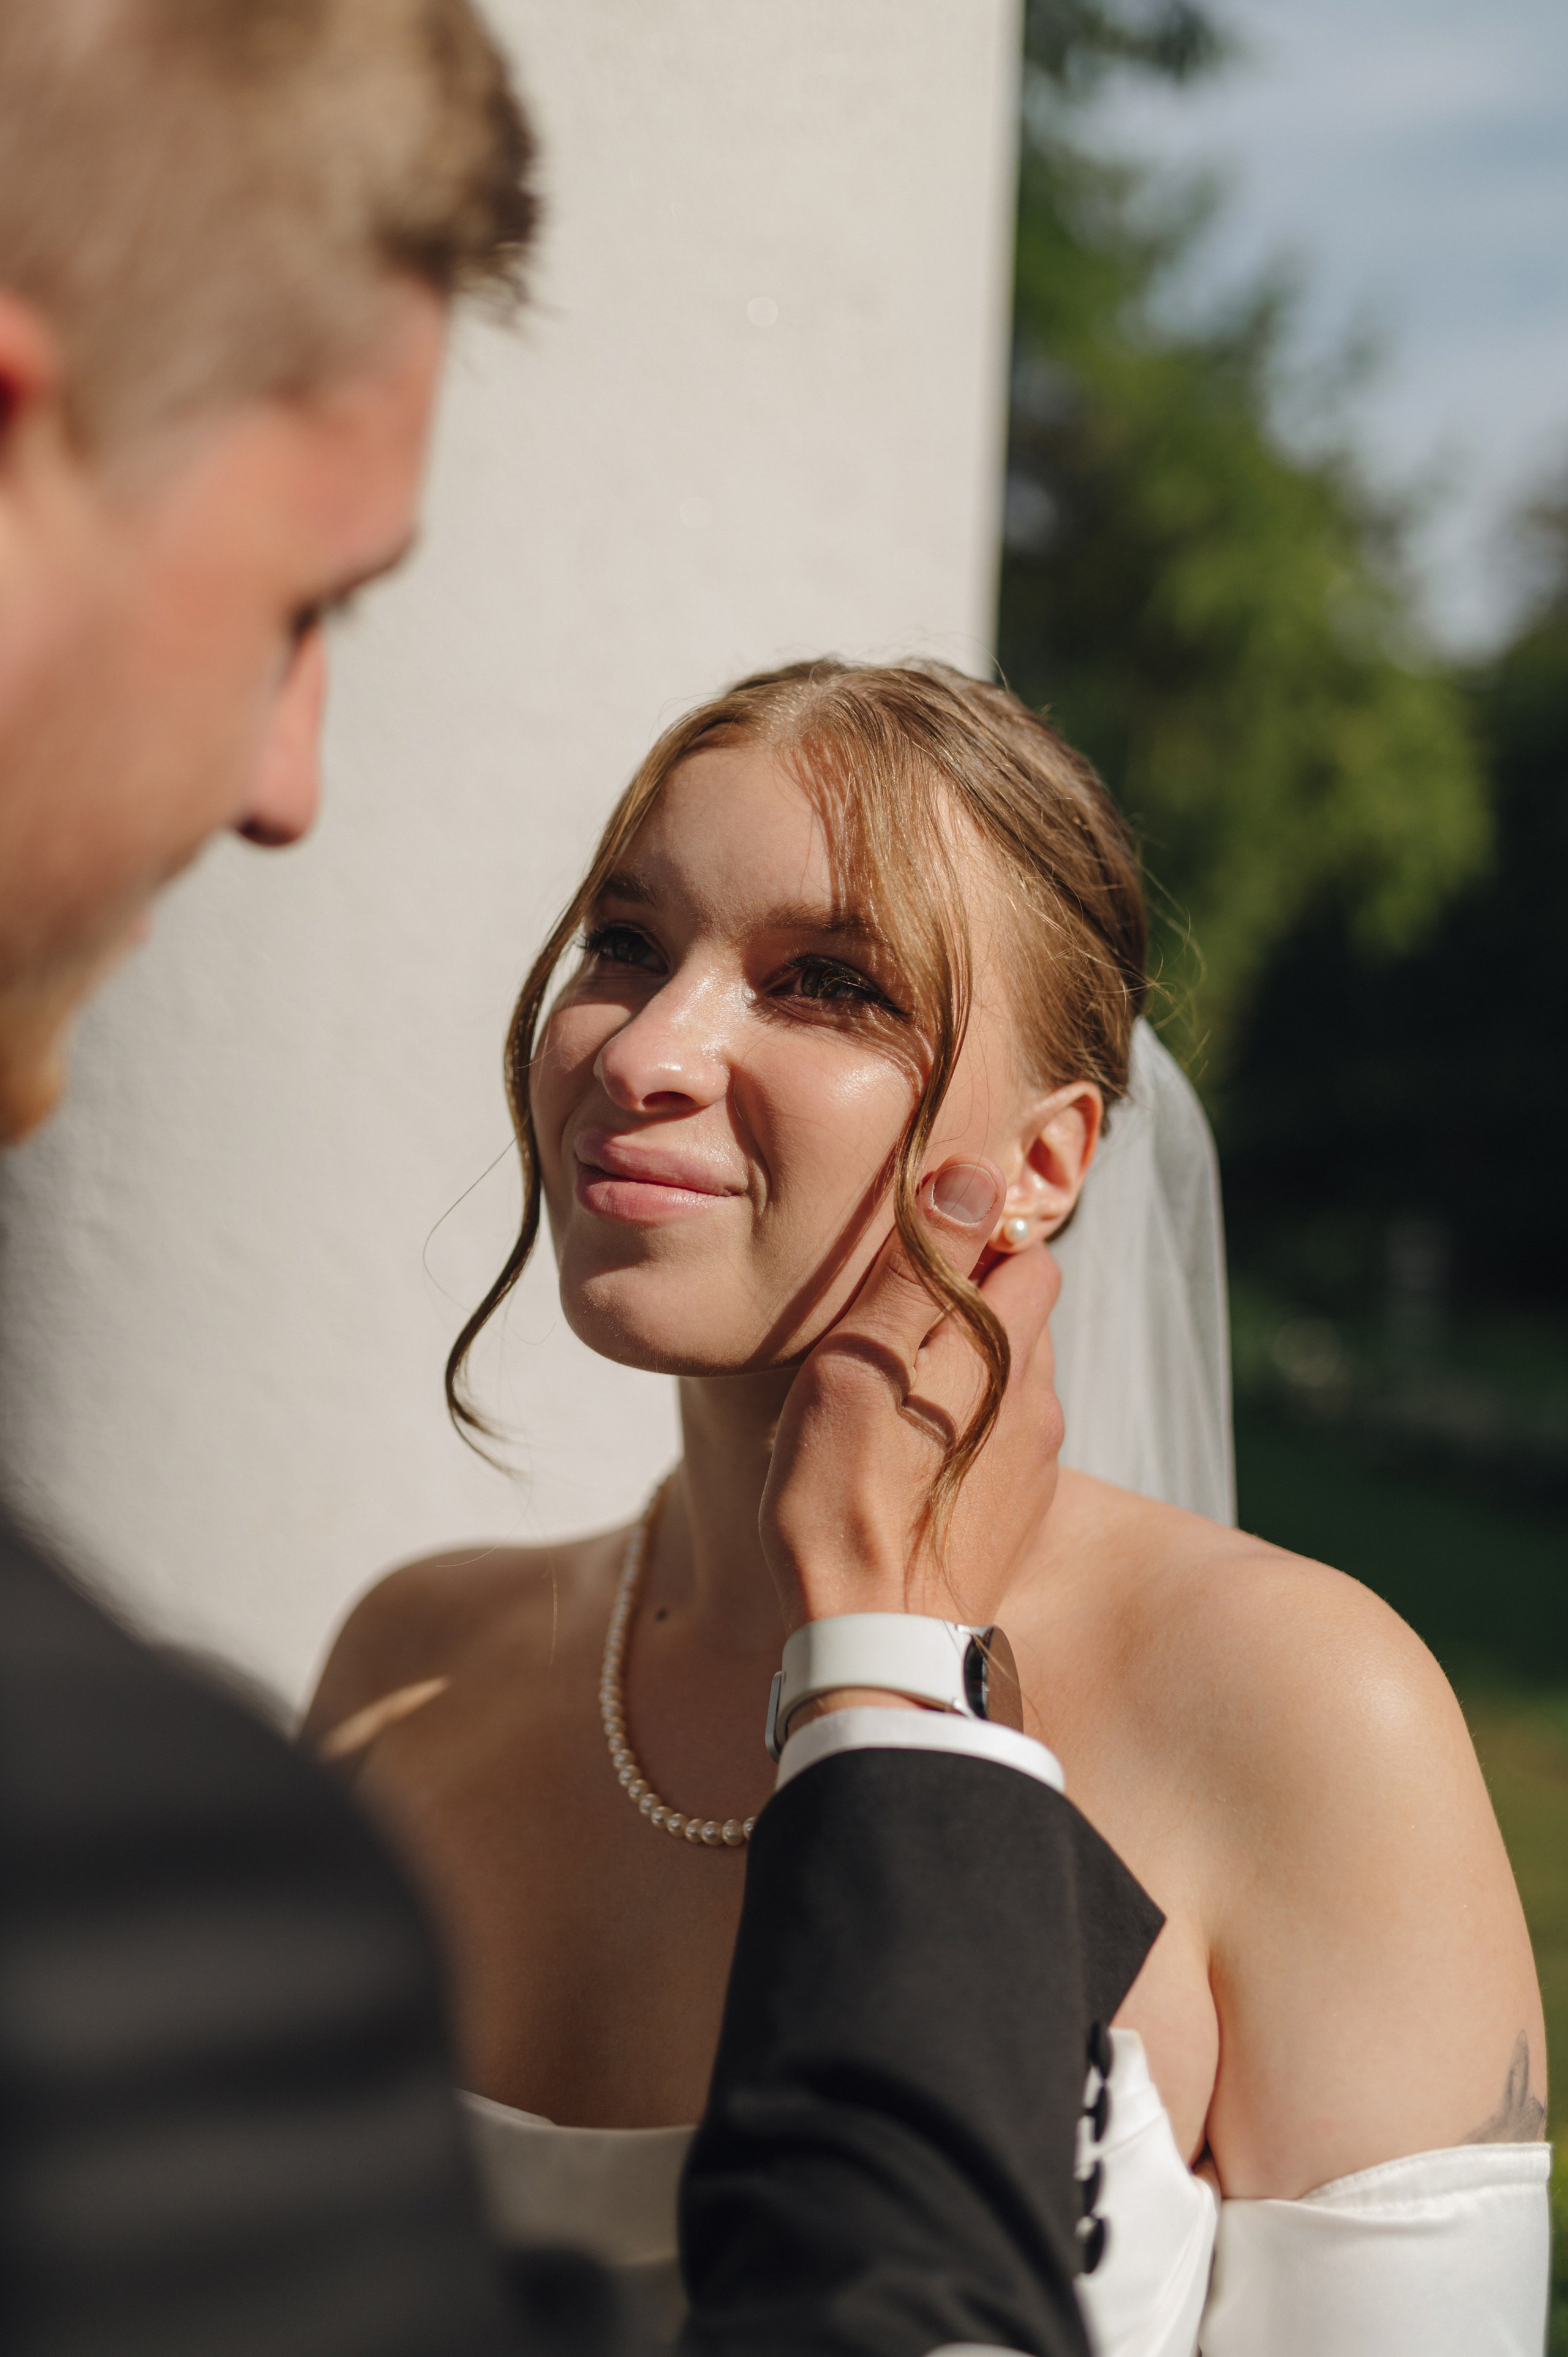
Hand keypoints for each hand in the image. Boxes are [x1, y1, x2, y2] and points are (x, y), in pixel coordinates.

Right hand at [760, 1159, 1062, 1632]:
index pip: (1022, 1251)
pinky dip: (962, 1429)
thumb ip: (922, 1268)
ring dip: (961, 1369)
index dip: (969, 1242)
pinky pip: (1000, 1438)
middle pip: (1018, 1312)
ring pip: (1008, 1376)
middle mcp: (1037, 1398)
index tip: (905, 1262)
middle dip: (966, 1304)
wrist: (875, 1637)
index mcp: (1006, 1347)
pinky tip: (908, 1455)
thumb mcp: (863, 1361)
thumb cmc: (847, 1495)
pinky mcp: (1021, 1509)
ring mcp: (1035, 1460)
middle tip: (883, 1328)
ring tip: (888, 1396)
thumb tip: (974, 1173)